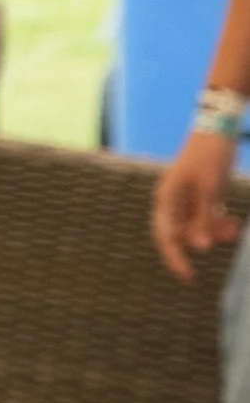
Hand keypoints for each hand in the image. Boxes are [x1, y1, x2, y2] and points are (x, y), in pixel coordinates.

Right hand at [152, 131, 240, 282]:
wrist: (219, 125)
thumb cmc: (210, 155)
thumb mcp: (211, 190)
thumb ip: (205, 219)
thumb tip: (202, 248)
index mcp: (167, 199)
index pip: (166, 237)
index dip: (176, 259)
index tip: (190, 277)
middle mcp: (172, 201)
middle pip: (183, 233)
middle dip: (206, 239)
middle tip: (231, 235)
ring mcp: (187, 198)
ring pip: (198, 226)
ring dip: (216, 231)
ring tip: (236, 227)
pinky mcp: (201, 194)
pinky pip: (207, 217)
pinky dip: (219, 222)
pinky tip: (234, 222)